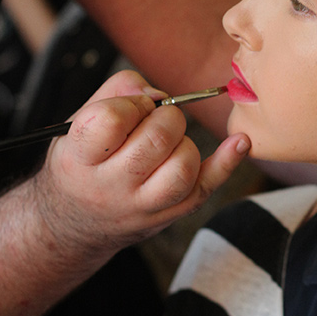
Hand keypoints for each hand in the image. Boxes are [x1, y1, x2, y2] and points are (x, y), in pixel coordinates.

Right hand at [33, 69, 249, 255]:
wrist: (76, 223)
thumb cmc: (82, 161)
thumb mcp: (77, 123)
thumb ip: (116, 92)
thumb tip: (160, 93)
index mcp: (78, 158)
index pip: (110, 120)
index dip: (129, 104)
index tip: (129, 108)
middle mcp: (109, 187)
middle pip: (155, 141)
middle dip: (164, 117)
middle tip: (153, 120)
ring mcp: (141, 207)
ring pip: (182, 167)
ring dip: (184, 142)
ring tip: (168, 142)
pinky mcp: (168, 215)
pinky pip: (204, 188)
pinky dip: (227, 163)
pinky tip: (240, 142)